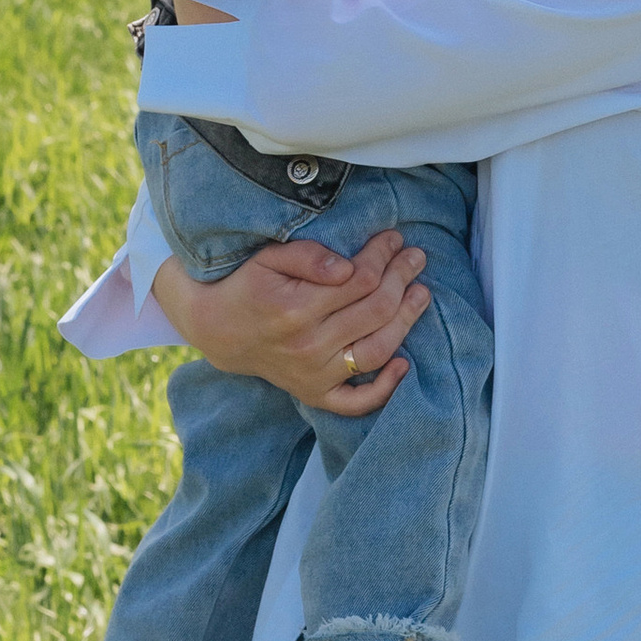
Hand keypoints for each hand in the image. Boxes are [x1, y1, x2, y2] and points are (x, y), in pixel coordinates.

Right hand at [152, 227, 428, 416]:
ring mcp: (314, 374)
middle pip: (375, 311)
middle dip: (401, 279)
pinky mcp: (316, 394)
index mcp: (296, 309)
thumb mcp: (268, 258)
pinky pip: (357, 402)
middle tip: (416, 257)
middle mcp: (308, 346)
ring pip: (376, 351)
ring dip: (407, 321)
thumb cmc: (248, 286)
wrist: (218, 330)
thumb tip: (348, 268)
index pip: (359, 280)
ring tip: (422, 294)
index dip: (382, 256)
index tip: (393, 238)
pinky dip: (385, 389)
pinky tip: (405, 364)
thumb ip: (308, 257)